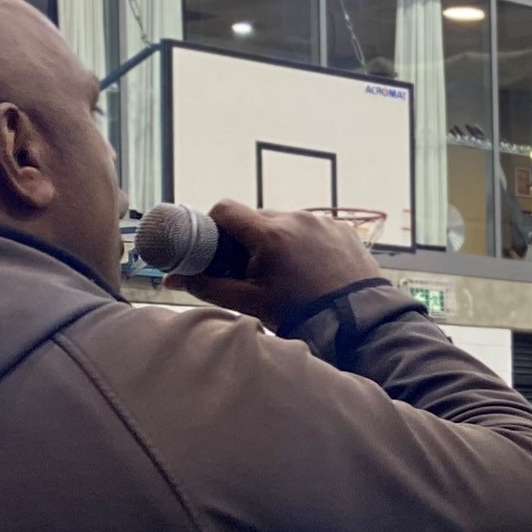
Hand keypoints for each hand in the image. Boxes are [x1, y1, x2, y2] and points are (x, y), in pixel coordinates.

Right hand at [168, 201, 377, 324]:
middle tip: (249, 270)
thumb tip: (172, 278)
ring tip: (285, 274)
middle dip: (246, 240)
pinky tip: (309, 270)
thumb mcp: (250, 302)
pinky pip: (312, 228)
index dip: (214, 225)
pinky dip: (303, 244)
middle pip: (256, 218)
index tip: (214, 246)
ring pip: (284, 223)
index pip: (225, 209)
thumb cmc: (302, 313)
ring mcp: (323, 221)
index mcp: (270, 233)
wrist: (358, 323)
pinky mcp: (342, 229)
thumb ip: (208, 286)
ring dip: (276, 241)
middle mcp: (297, 218)